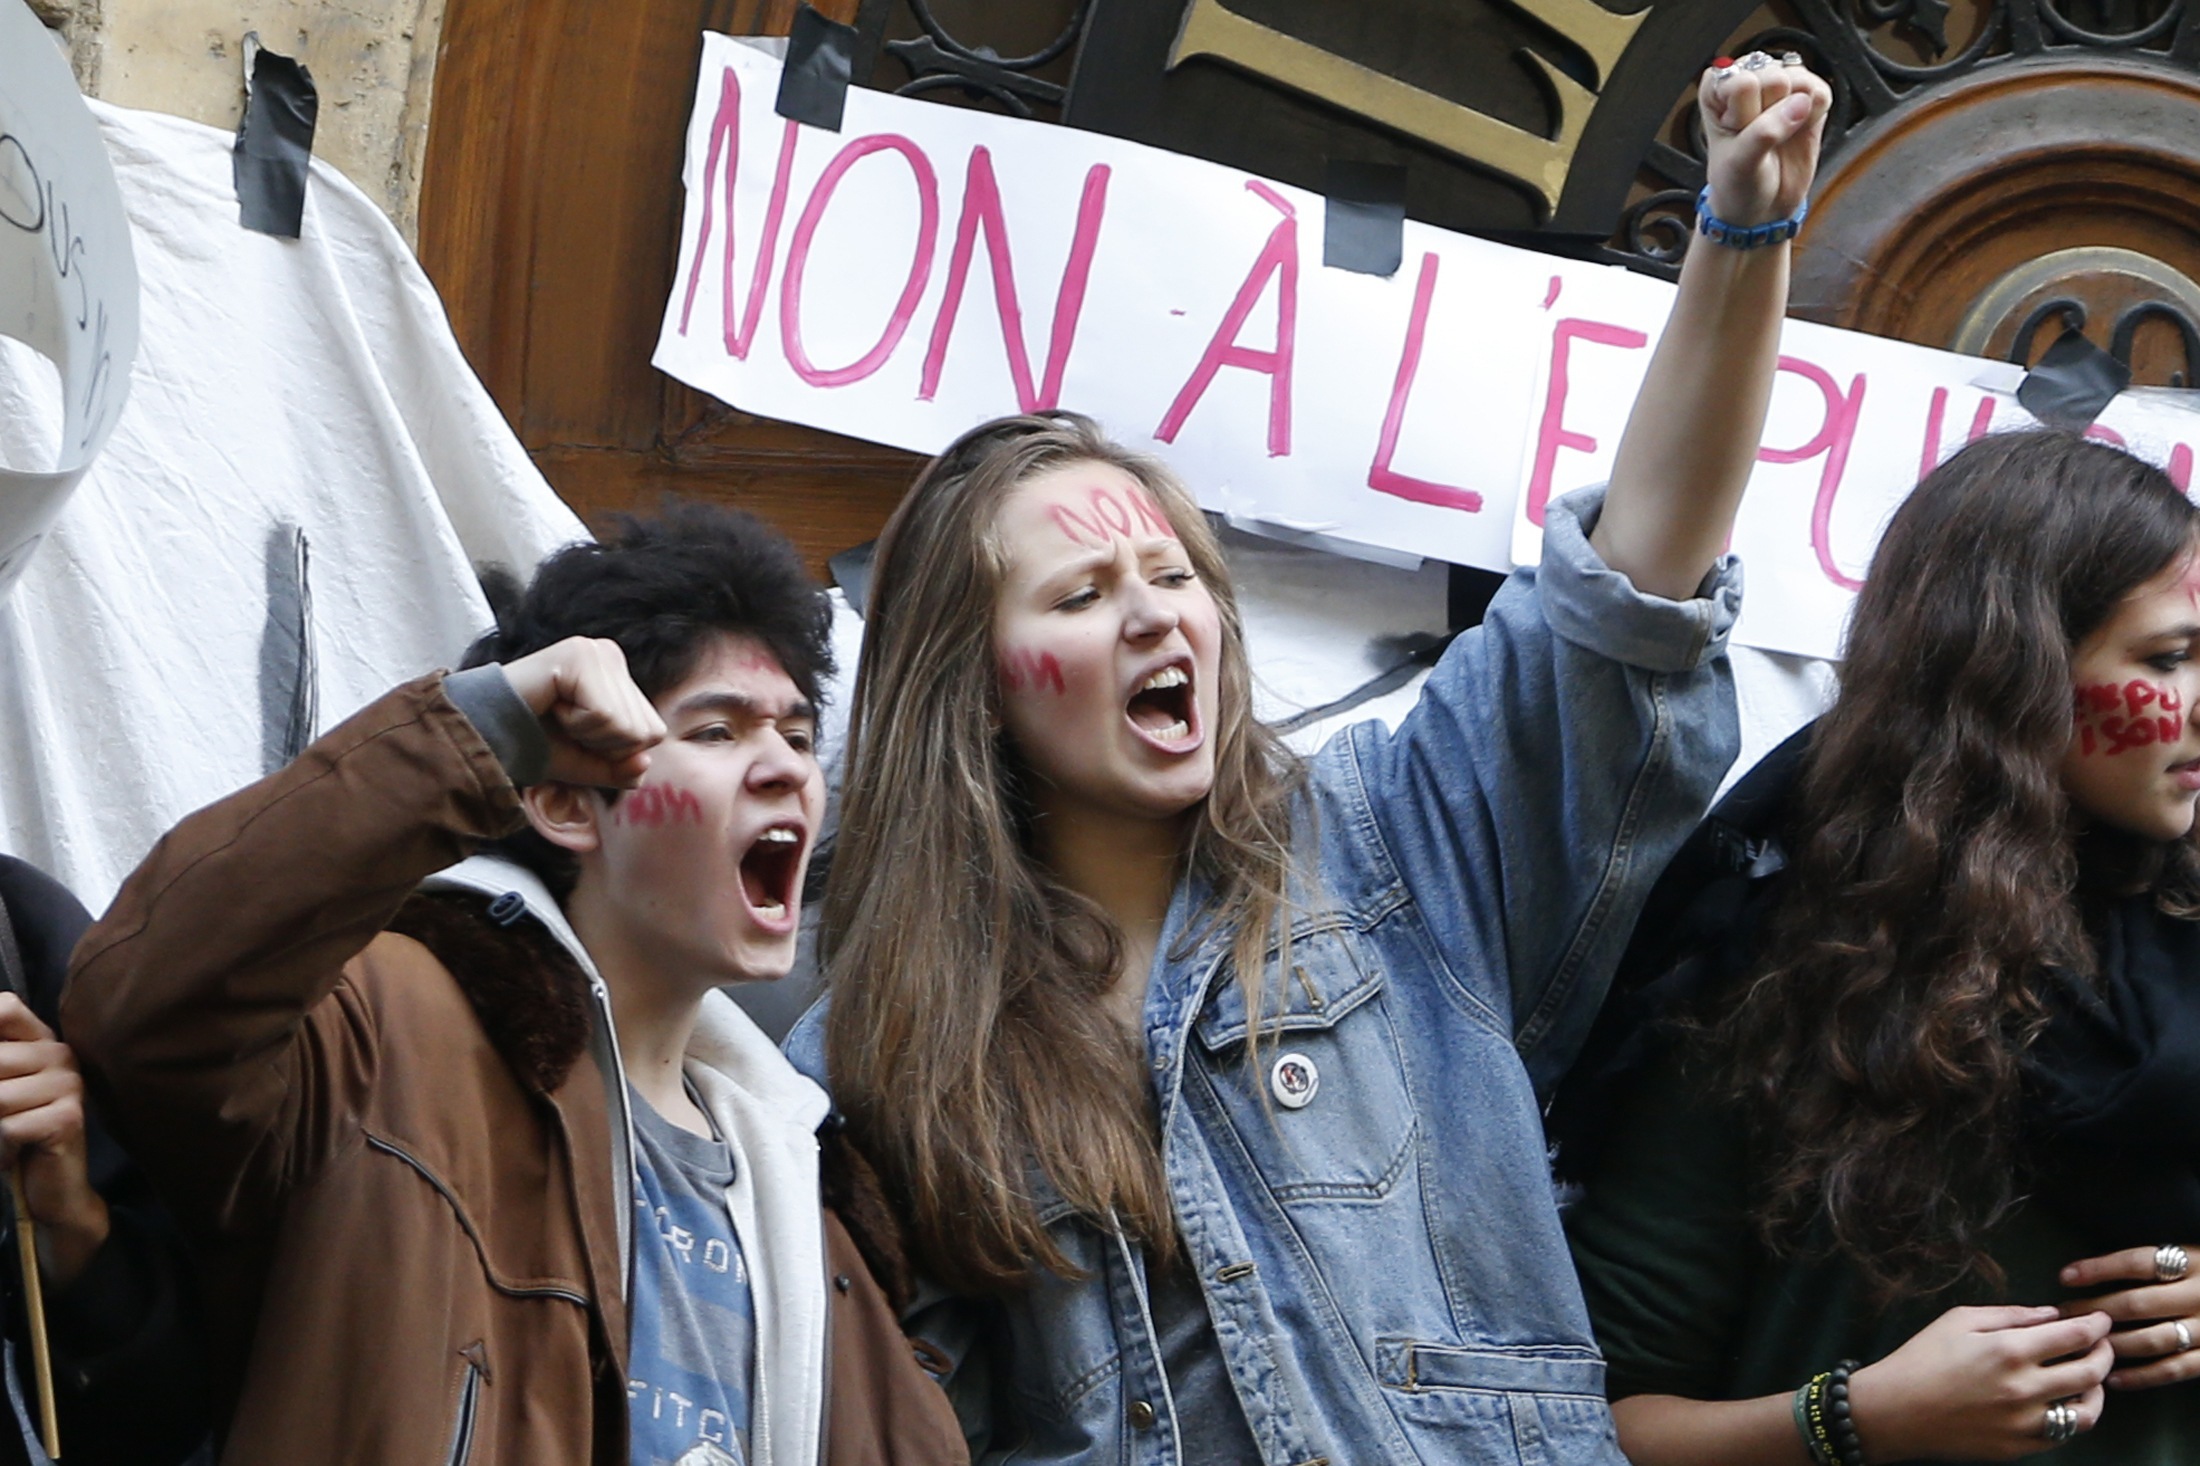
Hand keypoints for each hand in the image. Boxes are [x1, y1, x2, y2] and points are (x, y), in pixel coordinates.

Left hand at [0, 993, 109, 1288]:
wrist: (53, 1189)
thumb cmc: (15, 1136)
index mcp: (42, 1041)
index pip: (6, 1007)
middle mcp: (61, 1054)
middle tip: (2, 1119)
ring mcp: (69, 1084)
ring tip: (6, 1136)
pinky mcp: (68, 1117)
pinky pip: (7, 1126)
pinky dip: (2, 1146)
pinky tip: (17, 1152)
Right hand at [499, 637, 665, 788]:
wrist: (486, 733)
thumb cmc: (535, 743)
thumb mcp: (587, 764)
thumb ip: (621, 768)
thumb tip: (644, 764)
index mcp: (619, 676)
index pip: (652, 732)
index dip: (614, 751)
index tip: (575, 734)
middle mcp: (612, 655)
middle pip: (645, 731)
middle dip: (603, 744)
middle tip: (564, 725)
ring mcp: (596, 652)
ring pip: (627, 726)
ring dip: (587, 735)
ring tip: (557, 714)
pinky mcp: (579, 656)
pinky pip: (605, 715)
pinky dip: (577, 724)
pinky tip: (552, 706)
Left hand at [1697, 55, 1832, 226]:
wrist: (1761, 206)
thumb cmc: (1738, 182)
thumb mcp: (1740, 163)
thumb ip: (1765, 132)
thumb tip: (1801, 103)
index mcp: (1717, 89)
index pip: (1743, 82)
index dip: (1746, 114)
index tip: (1739, 134)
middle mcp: (1749, 79)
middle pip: (1775, 78)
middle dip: (1772, 114)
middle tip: (1761, 139)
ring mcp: (1781, 84)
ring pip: (1802, 80)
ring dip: (1796, 113)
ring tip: (1780, 134)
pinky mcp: (1808, 95)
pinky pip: (1822, 91)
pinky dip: (1815, 115)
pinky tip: (1798, 130)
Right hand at [1847, 1304, 2112, 1459]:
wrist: (1894, 1411)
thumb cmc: (1921, 1358)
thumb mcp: (1958, 1320)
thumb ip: (2009, 1315)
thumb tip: (2049, 1315)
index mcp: (2009, 1350)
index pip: (2075, 1335)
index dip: (2096, 1324)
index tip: (2100, 1318)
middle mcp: (2025, 1389)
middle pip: (2090, 1372)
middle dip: (2104, 1352)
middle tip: (2102, 1344)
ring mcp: (2025, 1423)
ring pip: (2087, 1411)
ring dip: (2097, 1391)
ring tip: (2090, 1378)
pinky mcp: (2019, 1448)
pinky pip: (2063, 1434)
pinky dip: (2072, 1416)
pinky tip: (2064, 1402)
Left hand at [2060, 1244, 2199, 1389]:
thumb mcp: (2195, 1255)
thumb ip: (2158, 1262)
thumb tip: (2096, 1267)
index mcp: (2194, 1261)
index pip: (2138, 1262)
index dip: (2099, 1269)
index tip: (2064, 1276)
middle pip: (2137, 1303)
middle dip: (2093, 1311)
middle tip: (2062, 1315)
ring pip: (2153, 1339)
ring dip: (2113, 1343)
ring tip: (2082, 1344)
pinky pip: (2176, 1369)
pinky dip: (2143, 1376)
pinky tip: (2114, 1377)